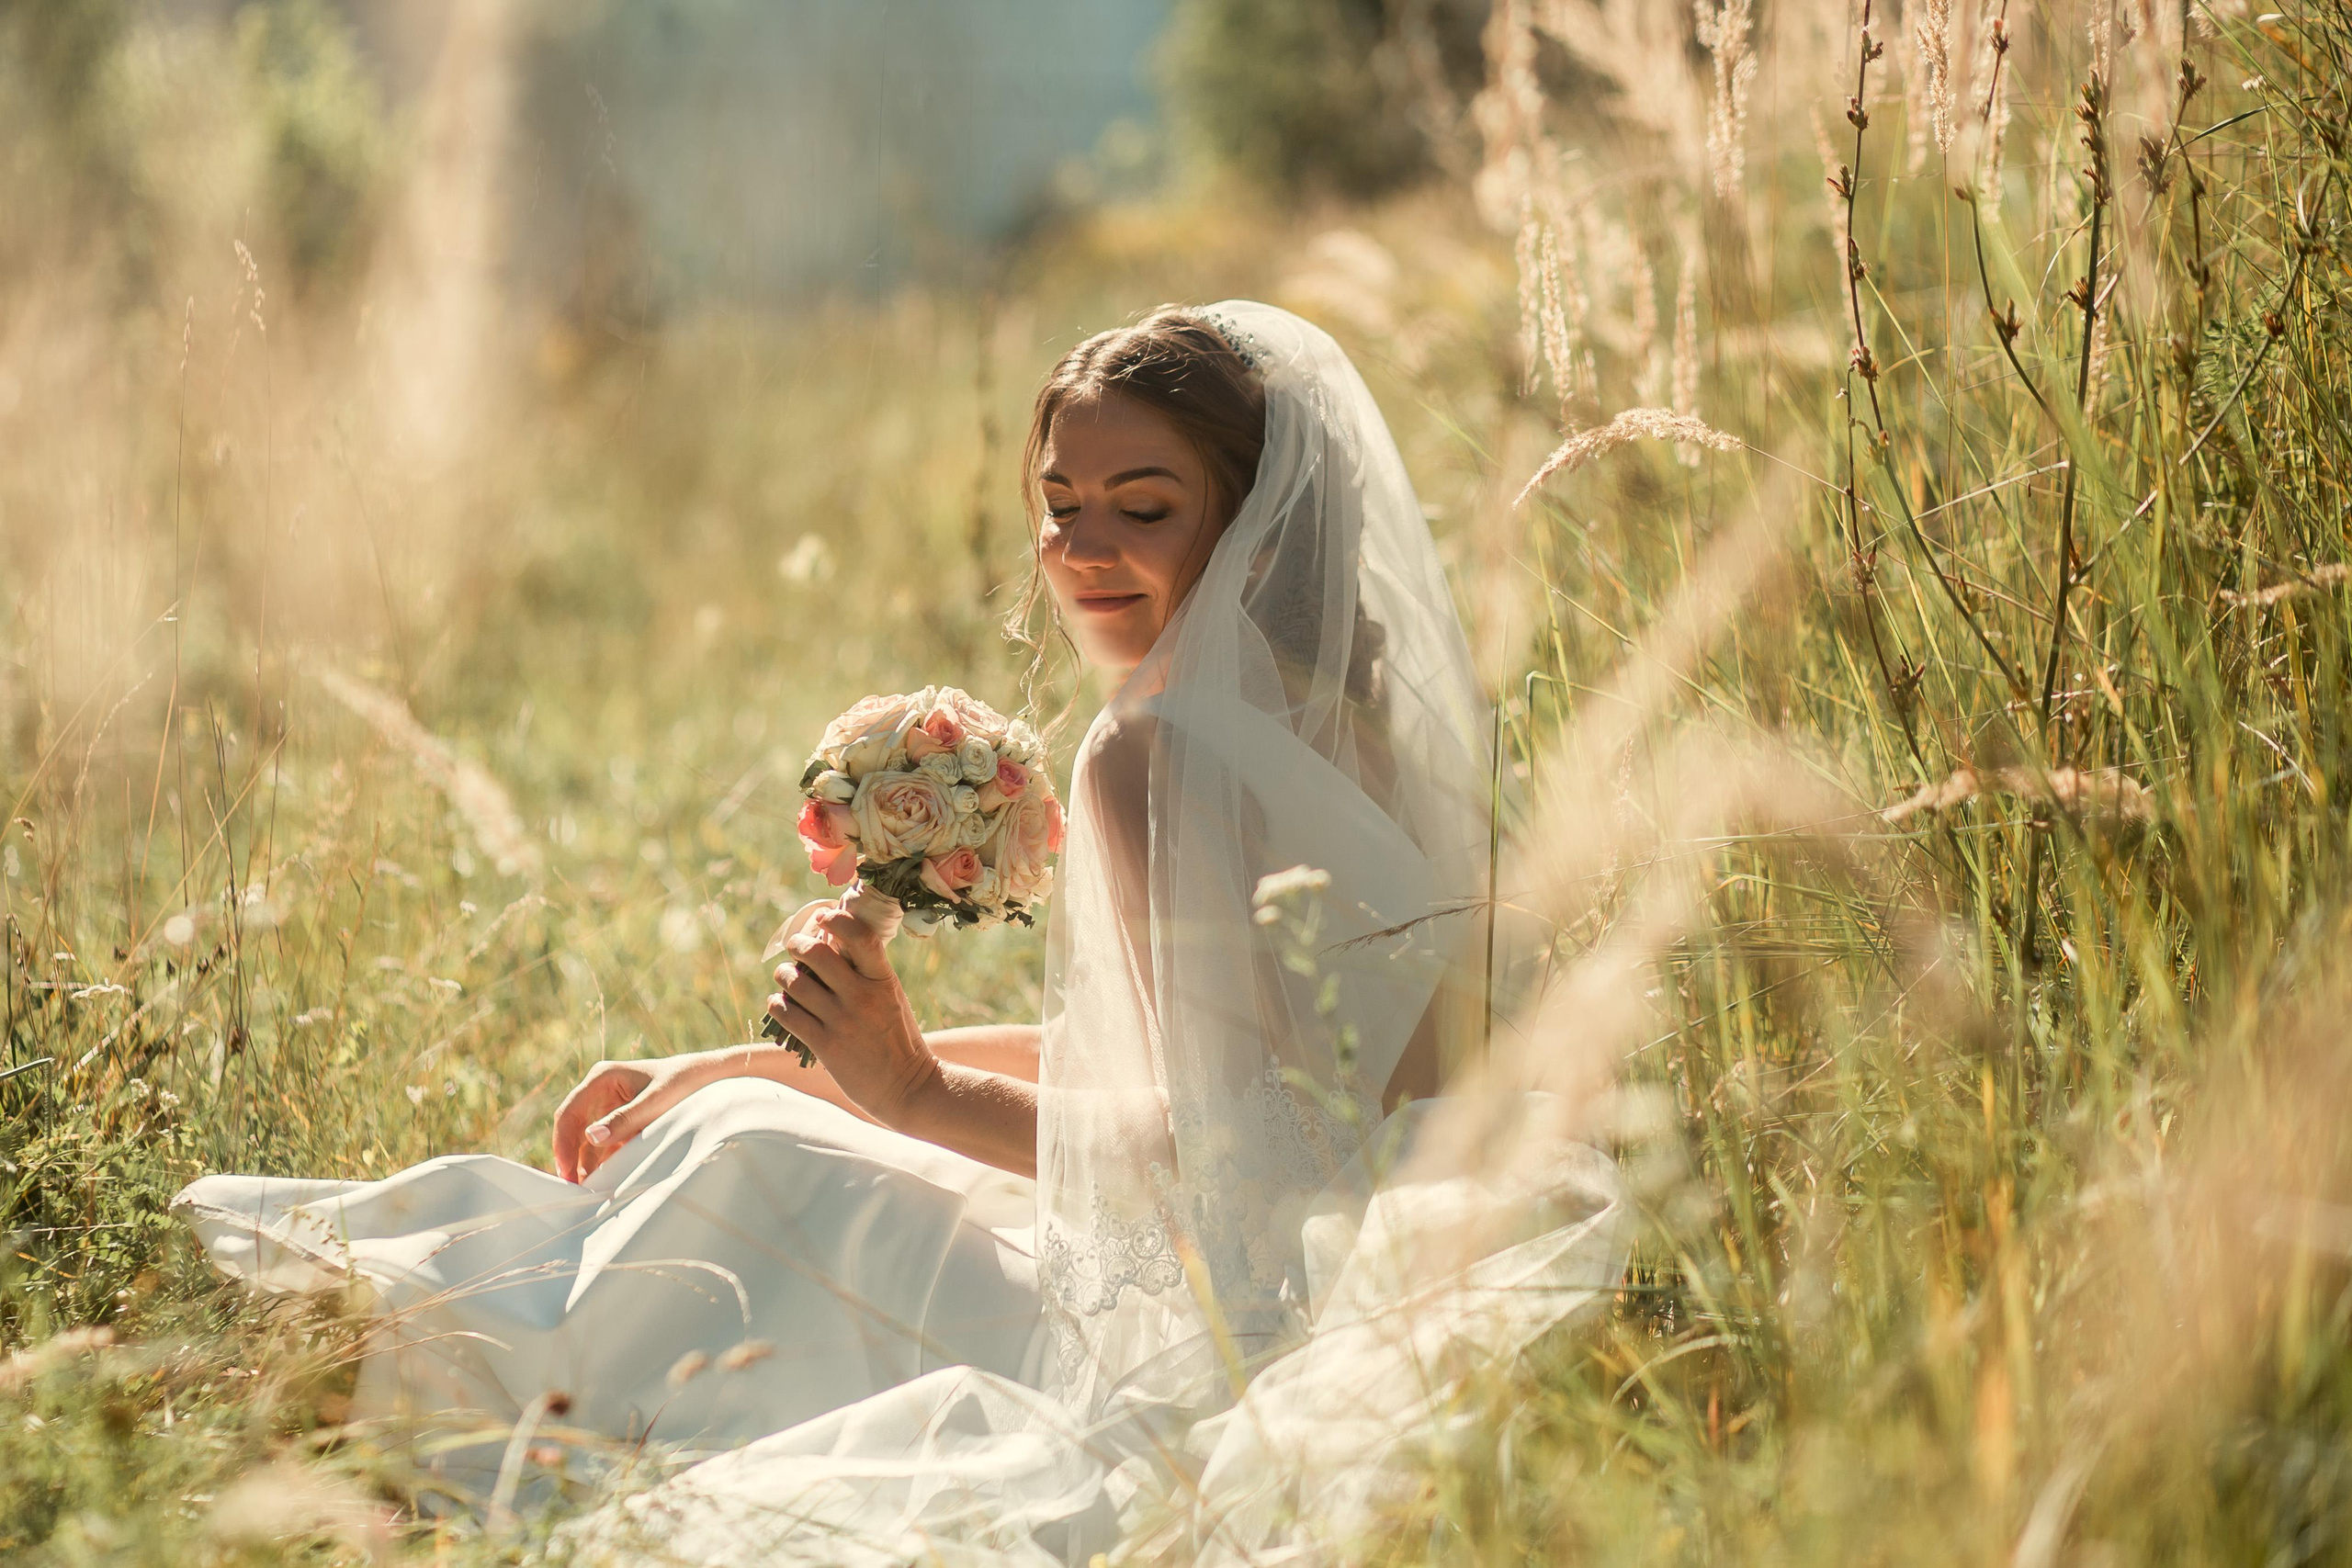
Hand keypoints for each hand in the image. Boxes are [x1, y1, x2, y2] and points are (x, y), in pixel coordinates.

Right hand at [551, 1052, 714, 1181]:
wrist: (709, 1078)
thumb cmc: (684, 1082)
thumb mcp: (656, 1102)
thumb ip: (625, 1119)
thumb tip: (592, 1137)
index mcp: (602, 1077)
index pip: (570, 1112)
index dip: (563, 1143)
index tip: (566, 1170)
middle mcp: (600, 1090)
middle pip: (574, 1128)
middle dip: (571, 1156)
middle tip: (572, 1187)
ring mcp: (610, 1106)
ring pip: (588, 1140)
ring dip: (586, 1163)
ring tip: (586, 1191)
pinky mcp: (622, 1121)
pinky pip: (605, 1144)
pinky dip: (603, 1161)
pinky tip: (603, 1181)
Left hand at [765, 907, 939, 1128]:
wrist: (906, 1086)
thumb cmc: (896, 1036)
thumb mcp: (890, 995)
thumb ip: (866, 970)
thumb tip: (830, 938)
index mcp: (883, 979)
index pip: (860, 935)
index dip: (836, 920)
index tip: (822, 917)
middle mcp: (862, 996)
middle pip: (816, 953)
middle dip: (797, 944)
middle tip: (795, 947)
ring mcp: (842, 1021)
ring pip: (794, 982)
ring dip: (784, 975)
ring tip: (786, 977)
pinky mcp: (825, 1046)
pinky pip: (786, 1013)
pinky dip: (777, 1003)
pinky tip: (781, 1004)